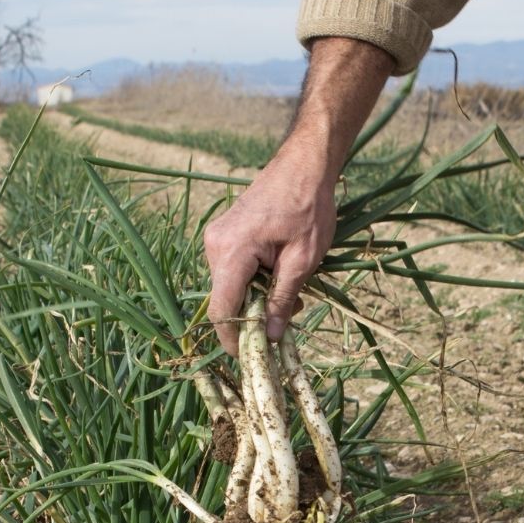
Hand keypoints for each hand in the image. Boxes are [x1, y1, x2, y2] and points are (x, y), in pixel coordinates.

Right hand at [202, 141, 337, 352]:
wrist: (304, 164)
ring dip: (256, 299)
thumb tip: (270, 337)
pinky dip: (254, 281)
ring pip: (229, 286)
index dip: (233, 340)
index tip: (251, 358)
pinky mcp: (224, 234)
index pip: (221, 310)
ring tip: (292, 293)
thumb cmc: (309, 206)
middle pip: (224, 300)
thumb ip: (283, 299)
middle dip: (252, 318)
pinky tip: (280, 275)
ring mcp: (216, 238)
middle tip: (288, 320)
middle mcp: (214, 245)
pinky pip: (233, 270)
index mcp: (231, 252)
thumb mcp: (303, 260)